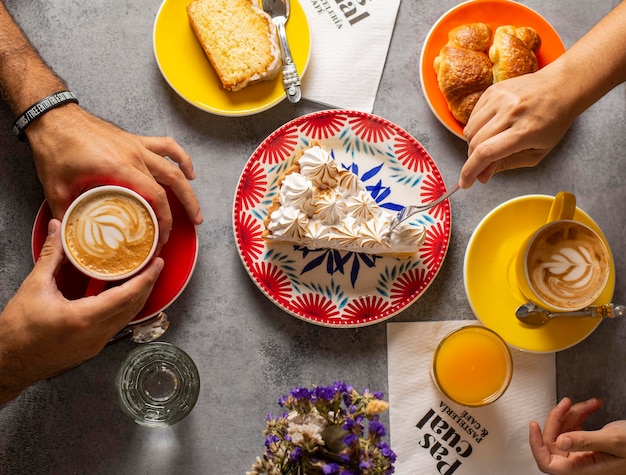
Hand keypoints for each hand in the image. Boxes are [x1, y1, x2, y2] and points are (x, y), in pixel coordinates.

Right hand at [0, 219, 162, 402]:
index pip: (126, 297)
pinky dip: (124, 308)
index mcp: (83, 319)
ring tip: (143, 276)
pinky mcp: (92, 348)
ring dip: (137, 297)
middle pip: (133, 308)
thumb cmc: (17, 330)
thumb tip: (57, 229)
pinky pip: (117, 325)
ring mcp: (95, 345)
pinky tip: (123, 295)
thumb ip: (51, 256)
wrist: (8, 363)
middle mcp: (95, 335)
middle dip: (147, 285)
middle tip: (155, 265)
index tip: (156, 263)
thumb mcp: (34, 287)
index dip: (145, 279)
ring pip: (127, 318)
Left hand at [26, 105, 203, 245]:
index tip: (162, 235)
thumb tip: (70, 239)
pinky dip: (181, 158)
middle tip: (194, 223)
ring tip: (195, 204)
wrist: (53, 117)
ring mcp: (137, 146)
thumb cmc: (56, 147)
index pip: (155, 197)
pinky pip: (166, 146)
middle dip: (186, 205)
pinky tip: (188, 171)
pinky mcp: (135, 140)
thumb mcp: (56, 187)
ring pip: (174, 166)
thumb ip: (67, 215)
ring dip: (188, 186)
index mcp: (119, 167)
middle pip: (171, 182)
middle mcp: (134, 156)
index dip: (164, 219)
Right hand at [460, 68, 576, 187]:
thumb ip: (507, 164)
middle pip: (475, 142)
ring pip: (470, 129)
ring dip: (473, 144)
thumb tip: (482, 175)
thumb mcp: (537, 152)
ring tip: (488, 145)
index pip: (486, 153)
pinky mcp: (493, 90)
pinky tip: (489, 129)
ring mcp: (500, 98)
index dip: (470, 171)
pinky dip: (476, 128)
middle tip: (481, 165)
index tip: (465, 183)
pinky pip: (473, 116)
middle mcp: (511, 112)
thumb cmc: (553, 122)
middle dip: (473, 159)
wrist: (561, 87)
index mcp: (525, 131)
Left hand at [530, 397, 625, 473]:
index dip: (537, 445)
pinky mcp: (588, 444)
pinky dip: (581, 414)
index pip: (549, 463)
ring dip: (573, 413)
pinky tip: (592, 406)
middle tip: (567, 403)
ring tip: (588, 403)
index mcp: (584, 469)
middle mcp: (581, 463)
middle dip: (559, 418)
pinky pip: (575, 428)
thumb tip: (559, 442)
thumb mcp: (613, 441)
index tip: (534, 425)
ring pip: (564, 431)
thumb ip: (585, 441)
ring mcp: (584, 454)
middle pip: (554, 441)